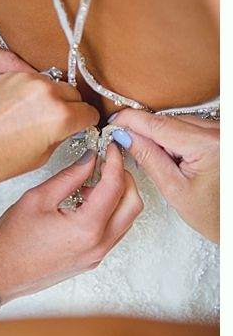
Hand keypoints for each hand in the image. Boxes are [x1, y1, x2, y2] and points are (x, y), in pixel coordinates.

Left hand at [0, 71, 99, 188]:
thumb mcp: (41, 156)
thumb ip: (61, 136)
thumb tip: (69, 127)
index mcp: (61, 116)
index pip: (89, 113)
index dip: (85, 123)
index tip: (79, 127)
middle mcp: (47, 92)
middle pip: (73, 94)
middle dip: (69, 108)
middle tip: (56, 123)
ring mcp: (26, 80)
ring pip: (52, 84)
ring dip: (49, 96)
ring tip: (33, 115)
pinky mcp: (7, 75)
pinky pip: (30, 80)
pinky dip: (30, 91)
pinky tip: (17, 107)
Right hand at [0, 143, 142, 301]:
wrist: (1, 274)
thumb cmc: (12, 240)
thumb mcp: (37, 198)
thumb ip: (69, 176)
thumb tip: (89, 159)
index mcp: (87, 227)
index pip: (115, 186)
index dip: (114, 162)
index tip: (109, 148)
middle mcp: (99, 244)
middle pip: (133, 204)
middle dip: (125, 178)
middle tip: (108, 162)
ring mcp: (98, 254)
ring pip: (127, 219)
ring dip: (118, 196)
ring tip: (92, 182)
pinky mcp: (93, 259)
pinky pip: (114, 231)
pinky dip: (109, 211)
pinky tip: (86, 202)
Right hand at [109, 109, 218, 242]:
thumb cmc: (215, 214)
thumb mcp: (173, 188)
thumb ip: (147, 157)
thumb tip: (125, 135)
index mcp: (209, 145)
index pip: (158, 124)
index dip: (131, 121)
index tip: (113, 123)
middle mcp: (220, 133)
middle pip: (168, 121)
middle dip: (144, 132)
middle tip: (125, 145)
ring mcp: (223, 132)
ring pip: (178, 121)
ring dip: (161, 136)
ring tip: (158, 161)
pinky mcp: (221, 134)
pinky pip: (191, 126)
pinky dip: (176, 137)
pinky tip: (173, 156)